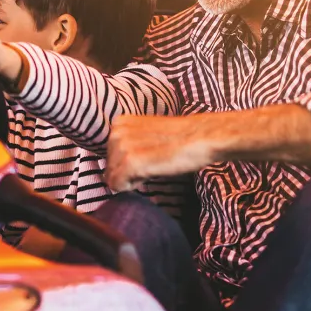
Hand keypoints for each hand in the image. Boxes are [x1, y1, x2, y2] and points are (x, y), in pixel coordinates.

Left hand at [106, 114, 223, 191]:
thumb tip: (113, 169)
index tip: (147, 157)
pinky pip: (117, 186)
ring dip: (132, 179)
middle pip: (109, 169)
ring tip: (154, 164)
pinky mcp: (130, 162)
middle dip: (128, 172)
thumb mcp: (145, 136)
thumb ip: (127, 145)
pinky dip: (132, 186)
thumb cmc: (178, 140)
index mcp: (119, 123)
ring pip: (112, 178)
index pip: (109, 157)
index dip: (127, 164)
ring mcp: (122, 146)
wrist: (201, 137)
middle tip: (153, 162)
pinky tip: (151, 172)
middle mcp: (116, 132)